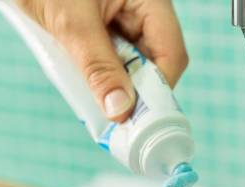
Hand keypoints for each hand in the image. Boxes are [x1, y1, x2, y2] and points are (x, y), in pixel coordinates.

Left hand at [17, 0, 187, 120]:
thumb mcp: (72, 22)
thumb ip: (98, 66)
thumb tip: (120, 109)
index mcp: (150, 2)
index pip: (171, 54)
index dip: (158, 89)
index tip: (136, 116)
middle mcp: (144, 11)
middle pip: (155, 62)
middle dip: (135, 89)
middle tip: (114, 115)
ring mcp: (125, 19)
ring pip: (133, 64)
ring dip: (115, 83)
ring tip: (96, 99)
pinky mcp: (105, 27)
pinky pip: (112, 58)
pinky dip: (100, 73)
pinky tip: (85, 83)